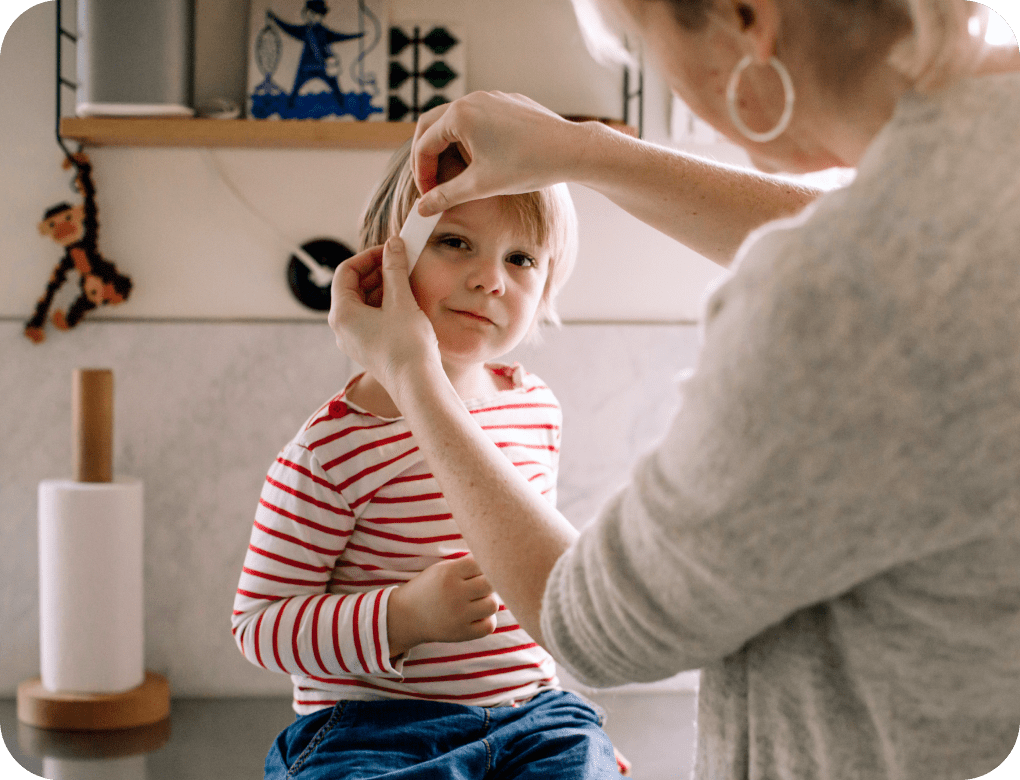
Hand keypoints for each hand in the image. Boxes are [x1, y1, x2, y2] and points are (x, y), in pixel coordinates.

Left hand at [328, 237, 440, 398]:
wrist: (417, 386)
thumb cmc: (407, 346)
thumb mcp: (401, 300)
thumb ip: (394, 269)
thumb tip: (393, 245)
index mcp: (342, 313)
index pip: (345, 271)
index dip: (368, 256)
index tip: (390, 250)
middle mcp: (342, 328)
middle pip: (353, 287)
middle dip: (377, 271)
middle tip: (401, 262)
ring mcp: (354, 340)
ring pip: (363, 303)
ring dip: (383, 288)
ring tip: (407, 280)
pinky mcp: (368, 349)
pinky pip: (371, 319)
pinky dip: (385, 305)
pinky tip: (406, 302)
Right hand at [387, 554, 499, 656]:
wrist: (406, 616)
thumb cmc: (430, 588)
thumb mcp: (442, 569)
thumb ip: (467, 563)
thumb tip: (497, 559)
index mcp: (449, 573)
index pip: (482, 563)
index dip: (485, 566)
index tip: (478, 571)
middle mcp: (454, 593)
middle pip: (491, 583)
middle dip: (489, 582)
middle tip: (481, 586)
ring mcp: (458, 615)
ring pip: (493, 604)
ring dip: (490, 601)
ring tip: (479, 600)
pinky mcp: (460, 633)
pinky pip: (489, 626)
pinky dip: (488, 620)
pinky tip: (478, 615)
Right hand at [410, 91, 585, 215]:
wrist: (571, 150)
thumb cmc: (528, 165)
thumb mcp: (481, 186)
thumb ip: (447, 196)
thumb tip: (422, 208)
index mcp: (459, 115)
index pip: (424, 145)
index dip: (422, 174)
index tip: (428, 196)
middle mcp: (472, 99)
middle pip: (433, 125)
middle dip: (428, 155)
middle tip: (430, 181)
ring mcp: (492, 97)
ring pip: (456, 119)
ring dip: (448, 145)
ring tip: (455, 173)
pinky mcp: (509, 102)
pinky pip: (480, 116)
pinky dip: (470, 136)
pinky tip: (482, 158)